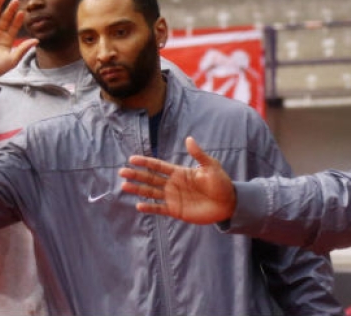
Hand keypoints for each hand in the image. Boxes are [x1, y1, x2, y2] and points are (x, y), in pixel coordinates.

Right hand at [119, 137, 236, 224]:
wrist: (228, 203)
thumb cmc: (221, 183)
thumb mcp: (211, 166)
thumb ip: (198, 155)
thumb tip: (189, 139)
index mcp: (178, 172)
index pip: (158, 166)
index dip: (145, 162)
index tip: (132, 159)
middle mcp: (172, 184)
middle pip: (150, 178)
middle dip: (136, 175)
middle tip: (121, 172)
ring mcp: (173, 197)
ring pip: (151, 192)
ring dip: (138, 189)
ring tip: (124, 186)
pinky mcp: (176, 210)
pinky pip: (159, 208)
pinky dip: (149, 208)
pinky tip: (138, 206)